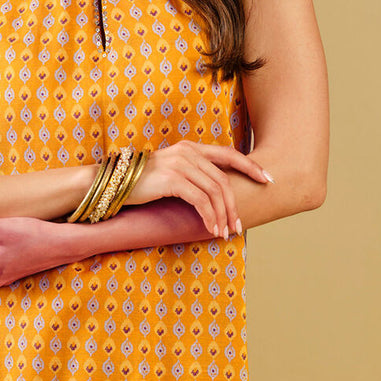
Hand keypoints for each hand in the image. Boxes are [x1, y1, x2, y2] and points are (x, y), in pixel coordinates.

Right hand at [127, 141, 271, 236]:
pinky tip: (211, 229)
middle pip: (223, 180)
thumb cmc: (142, 183)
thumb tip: (215, 196)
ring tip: (224, 232)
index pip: (229, 154)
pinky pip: (200, 201)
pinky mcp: (172, 180)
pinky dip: (209, 217)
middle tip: (238, 225)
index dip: (250, 167)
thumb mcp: (171, 173)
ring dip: (222, 216)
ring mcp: (180, 164)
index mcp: (191, 147)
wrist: (113, 183)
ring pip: (214, 192)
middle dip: (234, 205)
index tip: (267, 179)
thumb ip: (192, 175)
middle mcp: (188, 152)